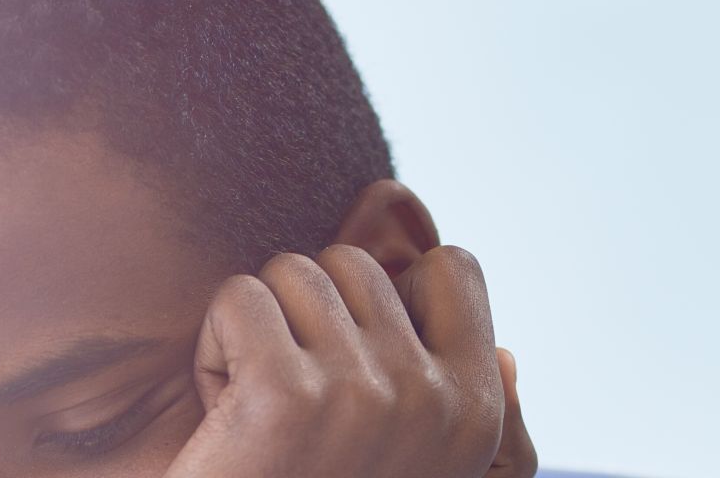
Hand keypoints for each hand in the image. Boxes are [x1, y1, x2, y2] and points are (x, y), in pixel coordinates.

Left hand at [163, 243, 535, 477]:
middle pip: (354, 263)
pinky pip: (239, 298)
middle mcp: (429, 398)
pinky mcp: (281, 391)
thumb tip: (507, 356)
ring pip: (293, 272)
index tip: (354, 359)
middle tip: (297, 404)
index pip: (452, 270)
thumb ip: (469, 413)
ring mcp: (359, 393)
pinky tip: (224, 415)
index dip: (390, 296)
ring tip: (260, 410)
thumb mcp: (427, 475)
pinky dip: (212, 349)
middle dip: (311, 316)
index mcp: (476, 412)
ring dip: (259, 331)